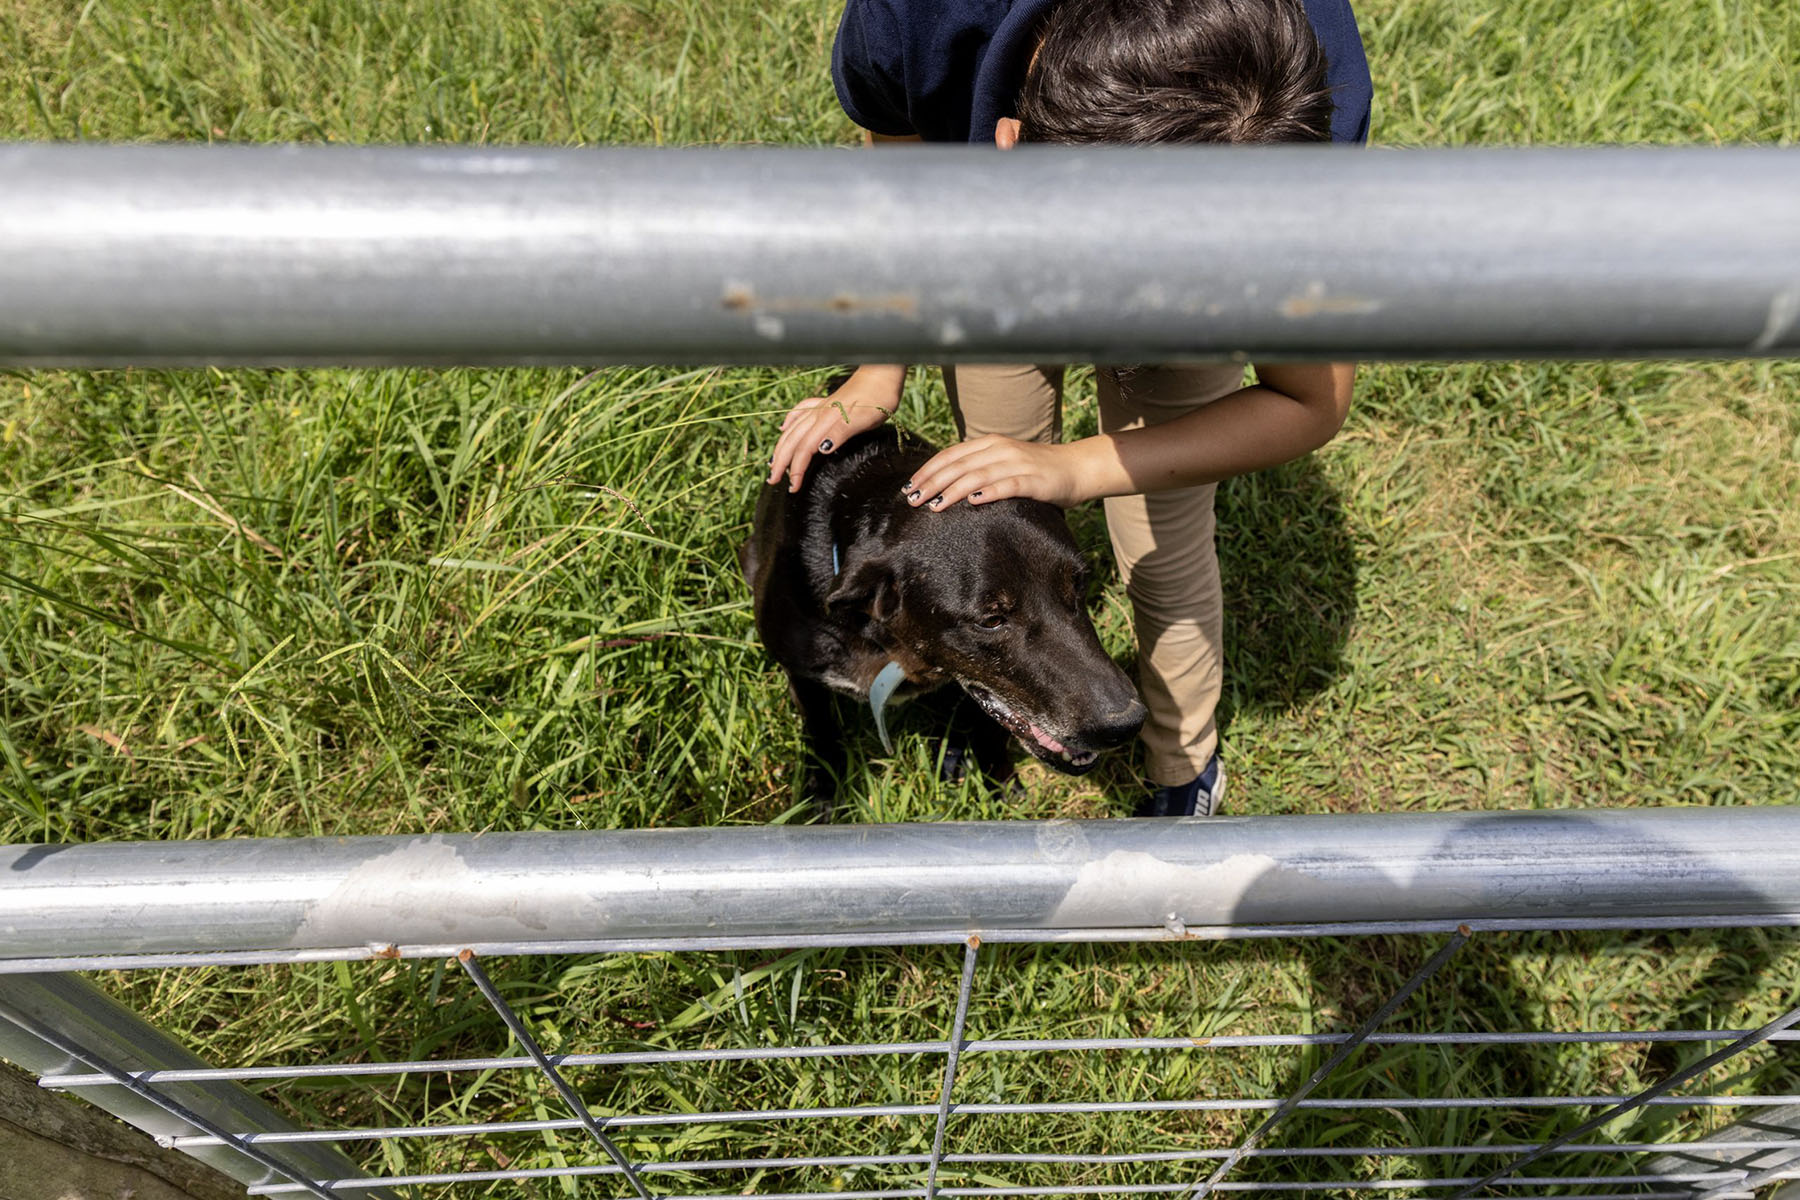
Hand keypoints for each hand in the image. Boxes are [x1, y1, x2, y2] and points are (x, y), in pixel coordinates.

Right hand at [767, 365, 904, 491]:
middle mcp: (819, 414)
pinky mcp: (827, 403)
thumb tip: (820, 450)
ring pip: (793, 429)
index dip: (796, 469)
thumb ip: (840, 433)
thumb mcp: (863, 419)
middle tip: (773, 480)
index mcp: (826, 421)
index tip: (793, 487)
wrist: (883, 374)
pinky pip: (801, 413)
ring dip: (782, 447)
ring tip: (773, 462)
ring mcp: (821, 407)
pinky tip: (784, 427)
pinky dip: (789, 422)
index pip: (804, 449)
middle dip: (781, 462)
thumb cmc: (878, 398)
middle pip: (793, 440)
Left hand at [900, 434, 1096, 511]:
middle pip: (958, 465)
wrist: (1076, 468)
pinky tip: (973, 502)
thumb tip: (944, 486)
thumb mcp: (1003, 463)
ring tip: (934, 505)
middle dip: (932, 483)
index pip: (950, 455)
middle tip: (913, 500)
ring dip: (952, 490)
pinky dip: (988, 493)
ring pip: (977, 476)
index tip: (909, 487)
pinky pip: (1007, 485)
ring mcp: (1017, 464)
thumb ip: (979, 469)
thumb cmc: (1036, 471)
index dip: (928, 471)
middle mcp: (1000, 450)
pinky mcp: (1034, 480)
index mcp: (989, 444)